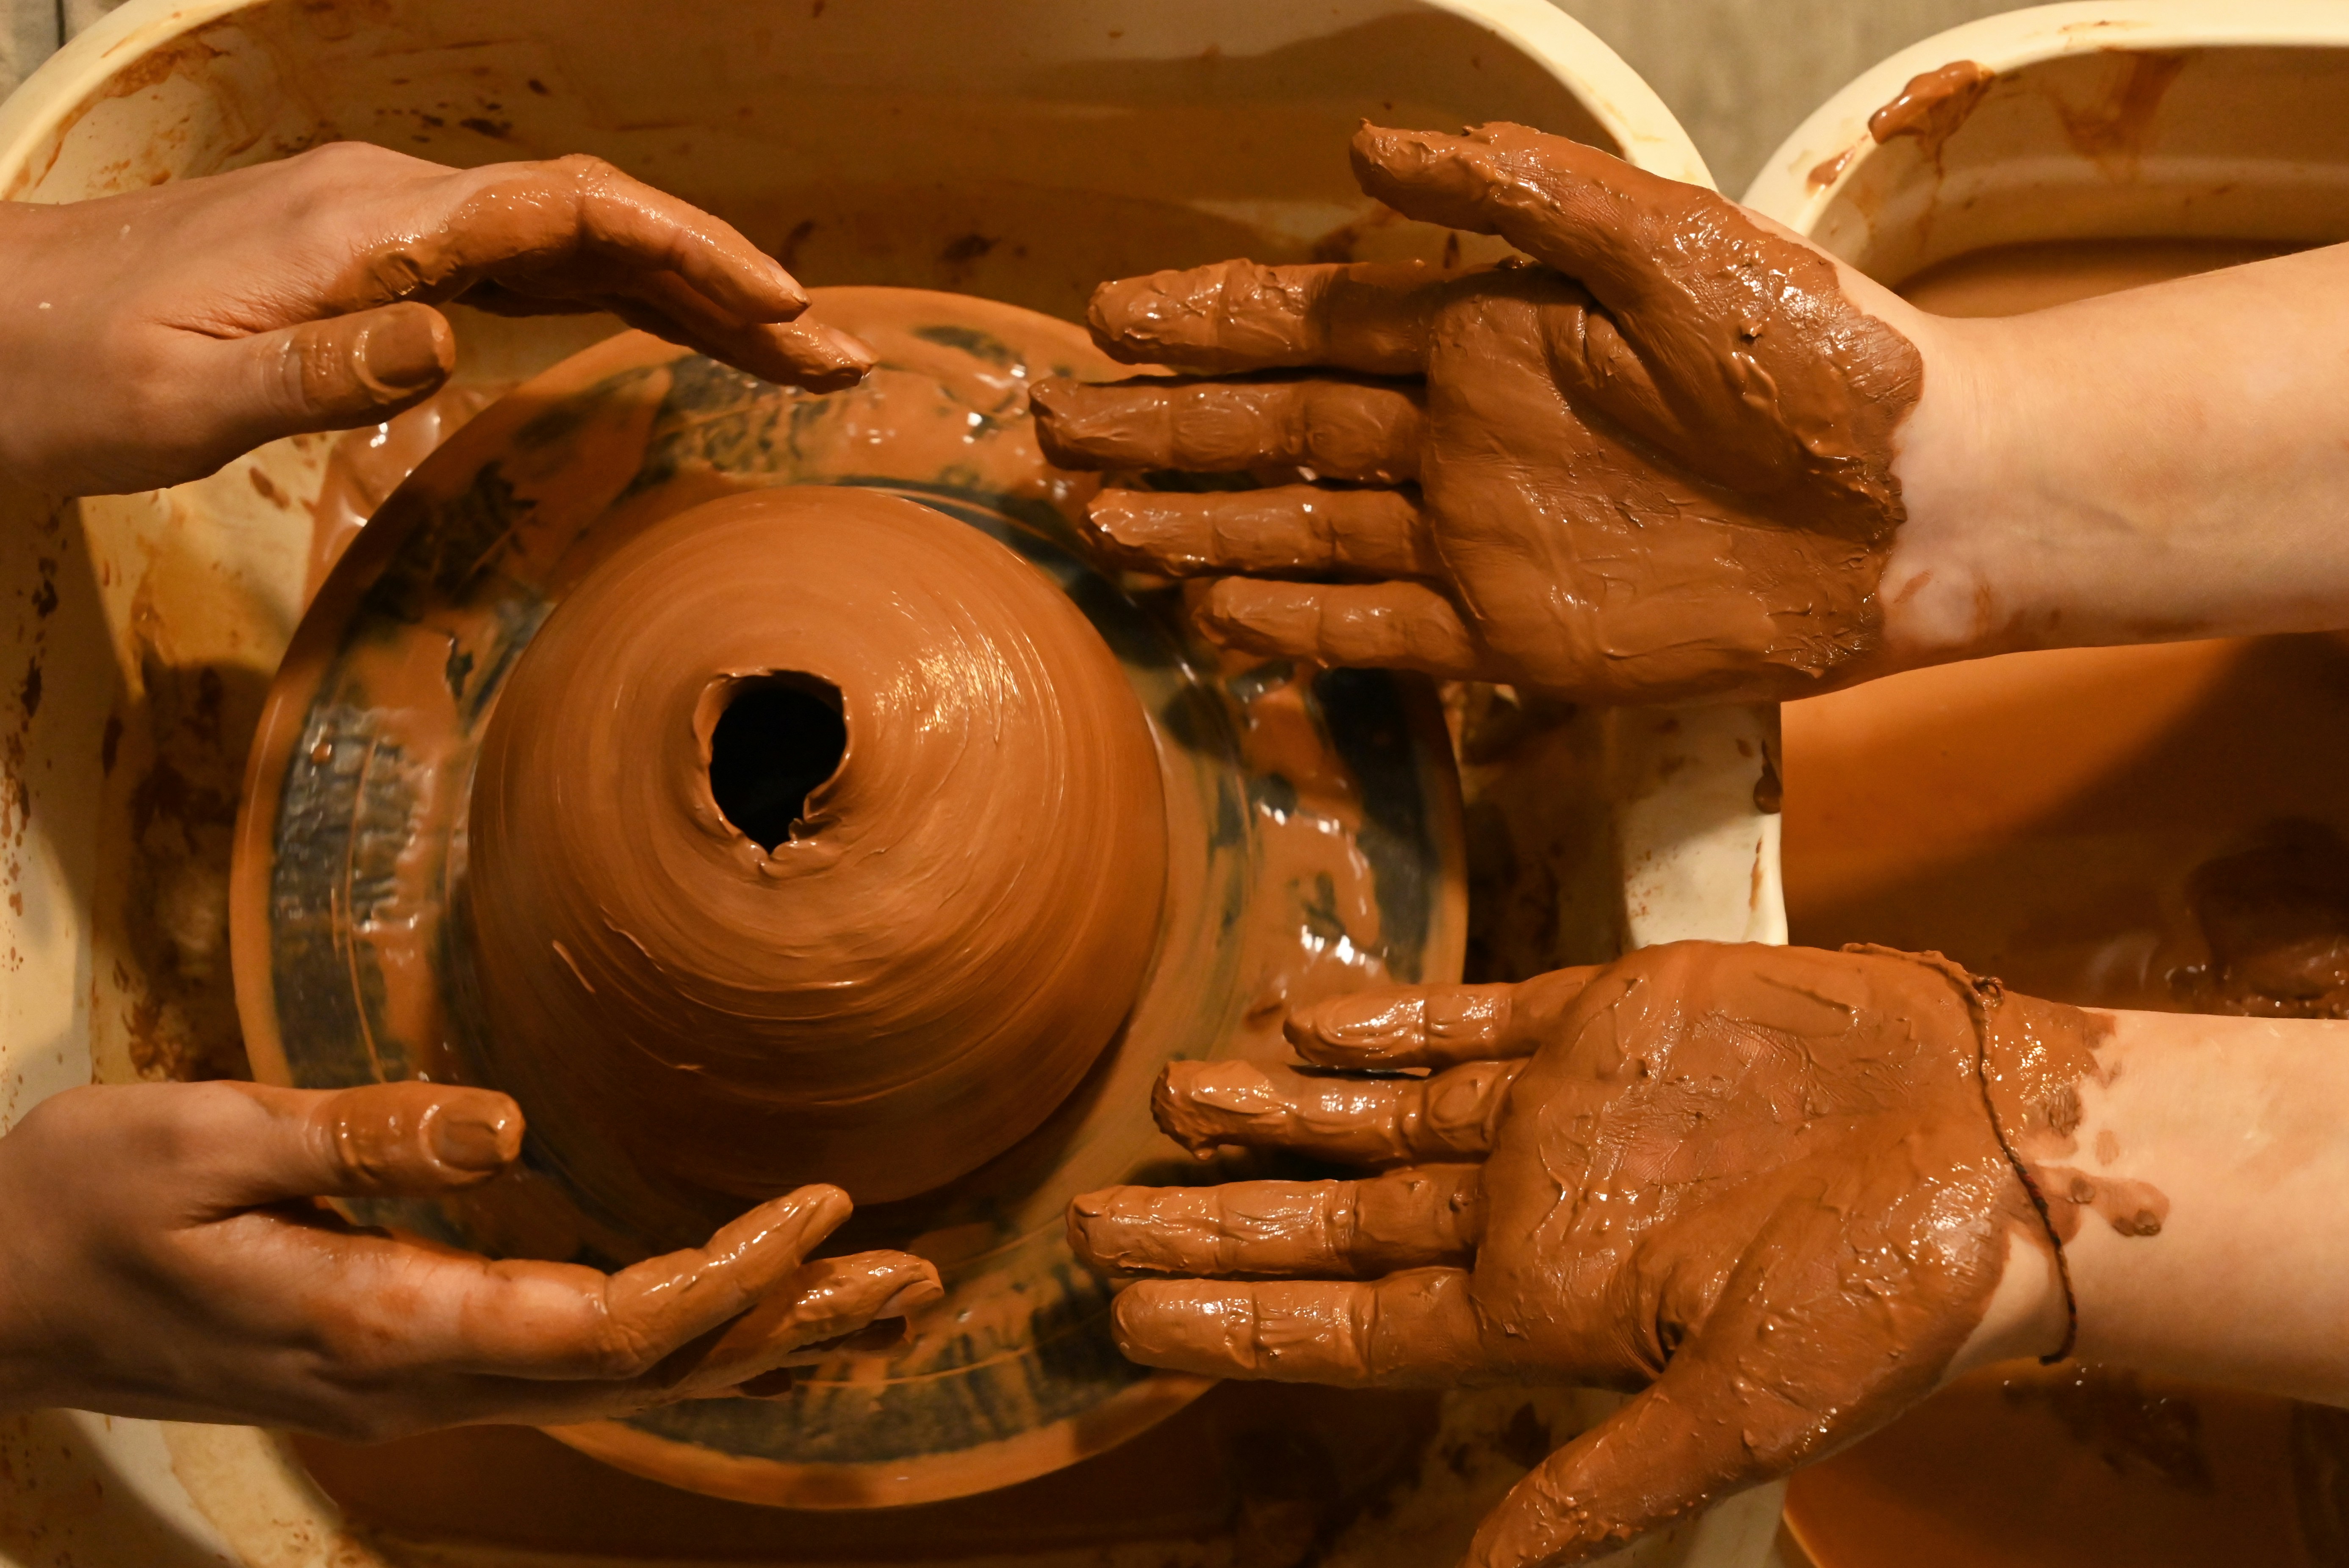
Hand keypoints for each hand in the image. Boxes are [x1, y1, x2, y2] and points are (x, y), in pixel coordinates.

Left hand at [0, 142, 873, 494]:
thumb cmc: (72, 372)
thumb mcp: (184, 399)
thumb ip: (325, 367)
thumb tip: (454, 339)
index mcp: (371, 224)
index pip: (568, 210)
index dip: (688, 250)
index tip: (781, 308)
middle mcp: (398, 208)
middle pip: (602, 223)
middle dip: (729, 282)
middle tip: (836, 355)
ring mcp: (395, 232)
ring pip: (579, 245)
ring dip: (691, 294)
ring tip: (792, 353)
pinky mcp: (383, 266)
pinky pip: (531, 269)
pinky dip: (619, 298)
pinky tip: (671, 331)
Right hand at [0, 1080, 939, 1439]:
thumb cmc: (80, 1204)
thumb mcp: (198, 1142)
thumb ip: (354, 1139)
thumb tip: (507, 1124)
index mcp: (383, 1323)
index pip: (604, 1326)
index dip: (726, 1278)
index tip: (824, 1208)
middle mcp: (423, 1375)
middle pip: (648, 1371)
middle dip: (788, 1325)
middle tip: (916, 1278)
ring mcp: (420, 1379)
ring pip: (626, 1381)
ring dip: (754, 1343)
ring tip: (872, 1303)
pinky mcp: (409, 1355)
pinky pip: (581, 1364)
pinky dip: (683, 1341)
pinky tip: (740, 1320)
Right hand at [1029, 122, 1932, 703]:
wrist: (1911, 497)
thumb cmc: (1806, 351)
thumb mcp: (1659, 235)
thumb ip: (1511, 192)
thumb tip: (1361, 150)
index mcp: (1485, 333)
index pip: (1309, 322)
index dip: (1206, 320)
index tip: (1105, 317)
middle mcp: (1457, 437)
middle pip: (1276, 434)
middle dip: (1164, 429)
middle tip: (1055, 428)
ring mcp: (1476, 541)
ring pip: (1299, 535)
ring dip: (1196, 529)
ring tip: (1096, 522)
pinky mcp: (1514, 637)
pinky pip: (1377, 634)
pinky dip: (1294, 628)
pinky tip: (1211, 614)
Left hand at [1069, 942, 2086, 1565]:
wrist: (2002, 1152)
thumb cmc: (1892, 1299)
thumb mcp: (1744, 1413)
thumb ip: (1603, 1480)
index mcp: (1546, 1306)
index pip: (1349, 1326)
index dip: (1235, 1320)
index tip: (1121, 1313)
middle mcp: (1532, 1207)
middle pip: (1336, 1222)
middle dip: (1218, 1216)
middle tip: (1091, 1210)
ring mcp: (1562, 1110)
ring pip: (1378, 1116)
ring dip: (1277, 1111)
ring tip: (1172, 1096)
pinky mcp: (1609, 1015)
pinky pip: (1468, 1016)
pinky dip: (1383, 1020)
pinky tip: (1300, 1022)